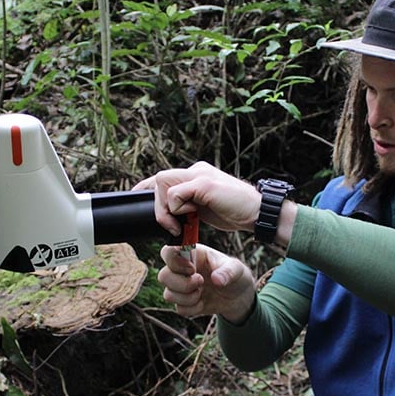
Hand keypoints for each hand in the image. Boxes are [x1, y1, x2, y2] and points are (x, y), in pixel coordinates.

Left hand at [133, 161, 260, 236]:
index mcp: (196, 174)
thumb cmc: (234, 213)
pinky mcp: (204, 184)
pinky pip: (175, 194)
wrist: (257, 213)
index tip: (136, 198)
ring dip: (164, 208)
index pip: (164, 177)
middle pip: (160, 179)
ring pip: (163, 182)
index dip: (146, 187)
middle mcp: (197, 170)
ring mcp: (200, 174)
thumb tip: (170, 215)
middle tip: (169, 226)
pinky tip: (188, 219)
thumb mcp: (205, 208)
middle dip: (156, 204)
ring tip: (177, 225)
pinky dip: (175, 209)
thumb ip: (189, 205)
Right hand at [157, 243, 255, 321]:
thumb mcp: (237, 269)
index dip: (175, 261)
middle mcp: (181, 269)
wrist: (238, 297)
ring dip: (188, 297)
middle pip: (163, 276)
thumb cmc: (235, 275)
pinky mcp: (183, 302)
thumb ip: (228, 271)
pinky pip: (178, 309)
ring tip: (203, 292)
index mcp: (192, 253)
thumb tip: (216, 279)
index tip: (192, 268)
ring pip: (168, 294)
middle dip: (183, 284)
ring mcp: (180, 286)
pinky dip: (192, 309)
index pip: (168, 251)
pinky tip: (203, 302)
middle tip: (201, 282)